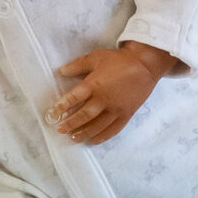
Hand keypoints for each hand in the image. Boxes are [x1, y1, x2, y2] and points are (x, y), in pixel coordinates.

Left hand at [48, 41, 173, 143]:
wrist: (145, 65)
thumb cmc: (119, 60)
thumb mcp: (96, 57)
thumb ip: (78, 65)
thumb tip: (62, 71)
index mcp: (94, 84)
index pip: (73, 98)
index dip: (61, 107)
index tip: (52, 114)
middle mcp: (104, 99)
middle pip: (84, 115)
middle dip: (70, 124)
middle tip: (60, 130)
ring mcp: (116, 109)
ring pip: (97, 126)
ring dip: (83, 133)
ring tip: (73, 137)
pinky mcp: (126, 114)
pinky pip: (112, 130)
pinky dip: (101, 137)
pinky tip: (92, 140)